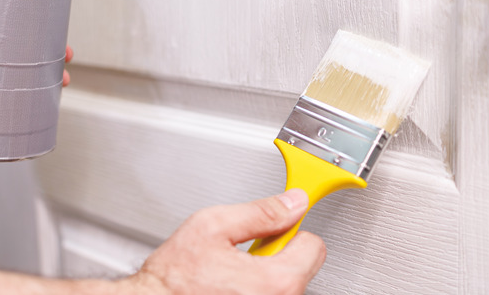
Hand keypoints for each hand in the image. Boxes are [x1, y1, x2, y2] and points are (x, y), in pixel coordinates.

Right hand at [121, 189, 325, 294]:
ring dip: (267, 274)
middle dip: (278, 253)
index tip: (277, 227)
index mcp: (277, 280)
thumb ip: (261, 212)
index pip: (314, 245)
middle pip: (303, 267)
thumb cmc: (174, 278)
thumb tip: (292, 202)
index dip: (292, 229)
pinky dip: (258, 289)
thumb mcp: (214, 226)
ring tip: (233, 271)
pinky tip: (232, 286)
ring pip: (286, 284)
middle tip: (246, 252)